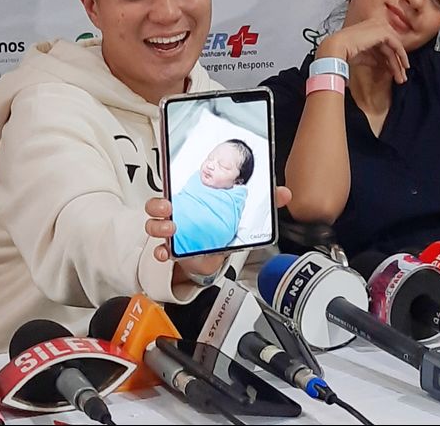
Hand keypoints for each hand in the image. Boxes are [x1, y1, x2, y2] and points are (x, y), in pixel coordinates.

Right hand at [145, 186, 292, 262]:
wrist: (218, 253)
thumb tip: (283, 193)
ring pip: (155, 225)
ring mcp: (175, 231)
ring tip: (170, 229)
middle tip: (169, 208)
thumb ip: (264, 201)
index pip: (176, 187)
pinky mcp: (175, 249)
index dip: (168, 186)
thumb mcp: (243, 212)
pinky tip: (166, 252)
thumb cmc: (224, 227)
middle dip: (158, 205)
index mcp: (195, 198)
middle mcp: (180, 213)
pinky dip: (160, 251)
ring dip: (158, 226)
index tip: (170, 188)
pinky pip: (161, 249)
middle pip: (158, 204)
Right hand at [318, 18, 409, 83]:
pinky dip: (401, 56)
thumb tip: (381, 63)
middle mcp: (375, 25)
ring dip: (399, 64)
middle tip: (401, 77)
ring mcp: (380, 26)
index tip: (393, 72)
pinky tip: (402, 67)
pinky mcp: (383, 32)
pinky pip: (397, 45)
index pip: (384, 44)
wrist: (337, 48)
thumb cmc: (344, 52)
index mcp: (369, 28)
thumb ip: (373, 58)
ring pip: (395, 47)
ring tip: (401, 78)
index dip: (390, 59)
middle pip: (391, 46)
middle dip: (397, 63)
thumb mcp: (362, 56)